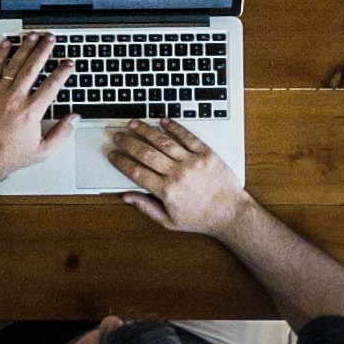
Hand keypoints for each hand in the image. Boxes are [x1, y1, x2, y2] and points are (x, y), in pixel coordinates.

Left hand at [0, 30, 75, 181]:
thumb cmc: (11, 156)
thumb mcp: (43, 151)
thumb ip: (61, 133)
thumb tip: (74, 118)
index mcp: (31, 112)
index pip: (51, 85)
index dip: (62, 72)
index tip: (68, 63)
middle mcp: (15, 100)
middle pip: (33, 68)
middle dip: (44, 51)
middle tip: (51, 39)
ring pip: (14, 65)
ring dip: (25, 48)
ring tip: (33, 35)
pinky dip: (0, 55)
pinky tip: (6, 43)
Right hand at [109, 118, 252, 235]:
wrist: (230, 214)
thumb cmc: (201, 219)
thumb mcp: (169, 222)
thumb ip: (146, 207)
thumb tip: (126, 196)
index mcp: (166, 191)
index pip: (136, 172)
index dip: (121, 162)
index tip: (113, 155)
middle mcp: (178, 174)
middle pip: (146, 153)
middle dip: (128, 143)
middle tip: (118, 136)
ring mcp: (192, 162)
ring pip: (164, 142)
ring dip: (146, 131)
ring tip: (134, 124)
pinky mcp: (206, 154)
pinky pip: (187, 137)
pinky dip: (175, 127)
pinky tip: (163, 121)